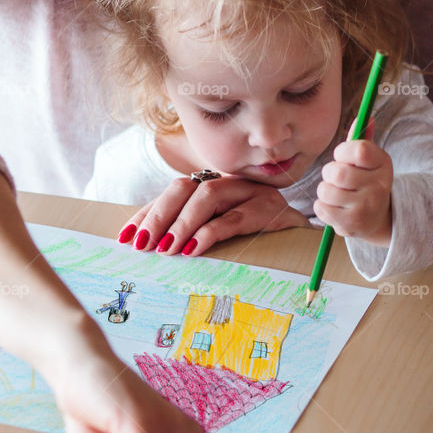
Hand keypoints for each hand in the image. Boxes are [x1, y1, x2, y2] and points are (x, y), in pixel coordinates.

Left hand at [119, 175, 309, 256]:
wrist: (307, 240)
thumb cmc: (257, 239)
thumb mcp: (220, 234)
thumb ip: (190, 233)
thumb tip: (149, 249)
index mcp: (213, 186)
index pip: (173, 193)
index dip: (148, 212)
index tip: (125, 237)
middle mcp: (229, 183)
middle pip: (185, 188)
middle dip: (159, 216)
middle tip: (143, 244)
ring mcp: (250, 193)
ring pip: (208, 198)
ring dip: (181, 224)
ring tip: (167, 249)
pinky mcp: (268, 210)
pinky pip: (235, 218)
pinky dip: (211, 233)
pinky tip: (194, 248)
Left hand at [314, 118, 392, 244]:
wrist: (377, 217)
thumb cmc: (365, 181)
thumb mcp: (368, 160)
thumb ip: (362, 139)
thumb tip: (365, 117)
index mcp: (383, 164)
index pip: (358, 149)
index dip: (342, 152)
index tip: (343, 157)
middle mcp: (379, 186)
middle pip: (336, 172)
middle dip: (329, 173)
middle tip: (337, 178)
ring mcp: (366, 207)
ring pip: (325, 191)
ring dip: (325, 191)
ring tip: (337, 193)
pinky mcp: (351, 225)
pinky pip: (320, 208)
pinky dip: (322, 206)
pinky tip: (335, 207)